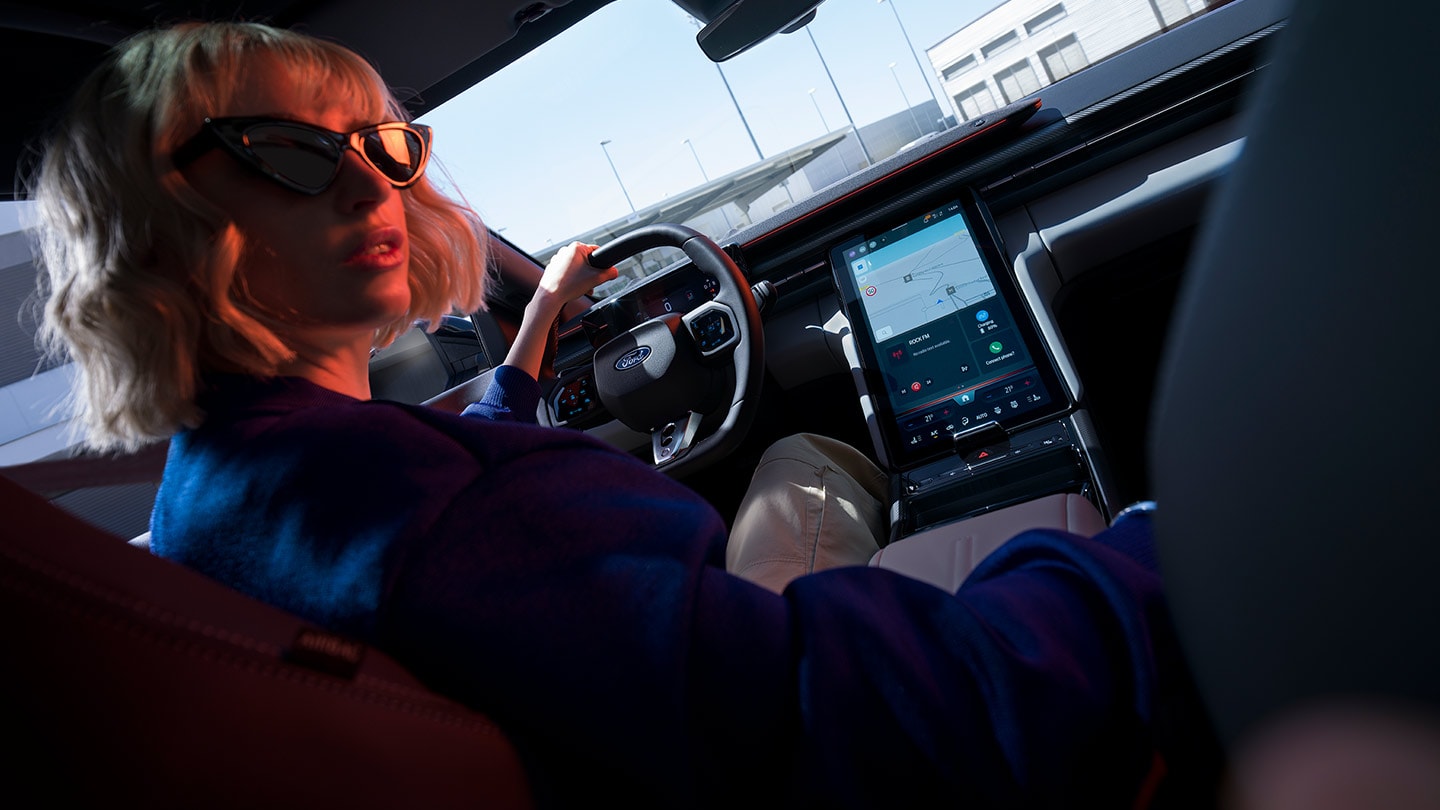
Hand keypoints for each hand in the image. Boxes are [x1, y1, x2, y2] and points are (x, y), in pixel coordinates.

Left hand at [505, 243, 617, 381]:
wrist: (551, 296)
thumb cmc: (569, 285)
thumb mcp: (596, 279)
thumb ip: (610, 273)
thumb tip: (615, 272)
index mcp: (576, 247)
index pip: (596, 251)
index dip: (602, 263)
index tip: (602, 273)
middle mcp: (565, 250)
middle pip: (587, 261)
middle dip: (590, 273)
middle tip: (590, 283)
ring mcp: (557, 259)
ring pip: (577, 267)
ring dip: (582, 277)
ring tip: (580, 287)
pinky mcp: (553, 268)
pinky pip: (567, 271)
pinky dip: (572, 279)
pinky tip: (572, 288)